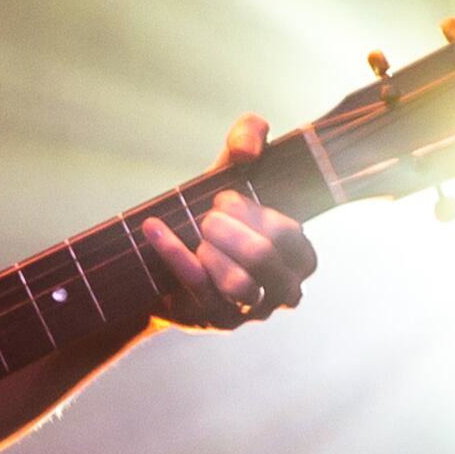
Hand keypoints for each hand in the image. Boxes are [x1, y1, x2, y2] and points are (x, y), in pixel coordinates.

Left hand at [142, 114, 317, 329]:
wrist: (169, 256)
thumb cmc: (216, 210)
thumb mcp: (234, 166)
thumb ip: (249, 134)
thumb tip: (246, 149)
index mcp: (300, 256)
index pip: (288, 234)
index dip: (254, 212)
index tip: (224, 198)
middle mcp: (283, 289)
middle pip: (263, 257)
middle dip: (228, 227)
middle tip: (206, 216)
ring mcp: (250, 310)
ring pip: (239, 284)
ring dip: (210, 249)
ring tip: (195, 230)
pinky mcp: (214, 319)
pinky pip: (197, 287)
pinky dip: (174, 253)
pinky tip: (154, 228)